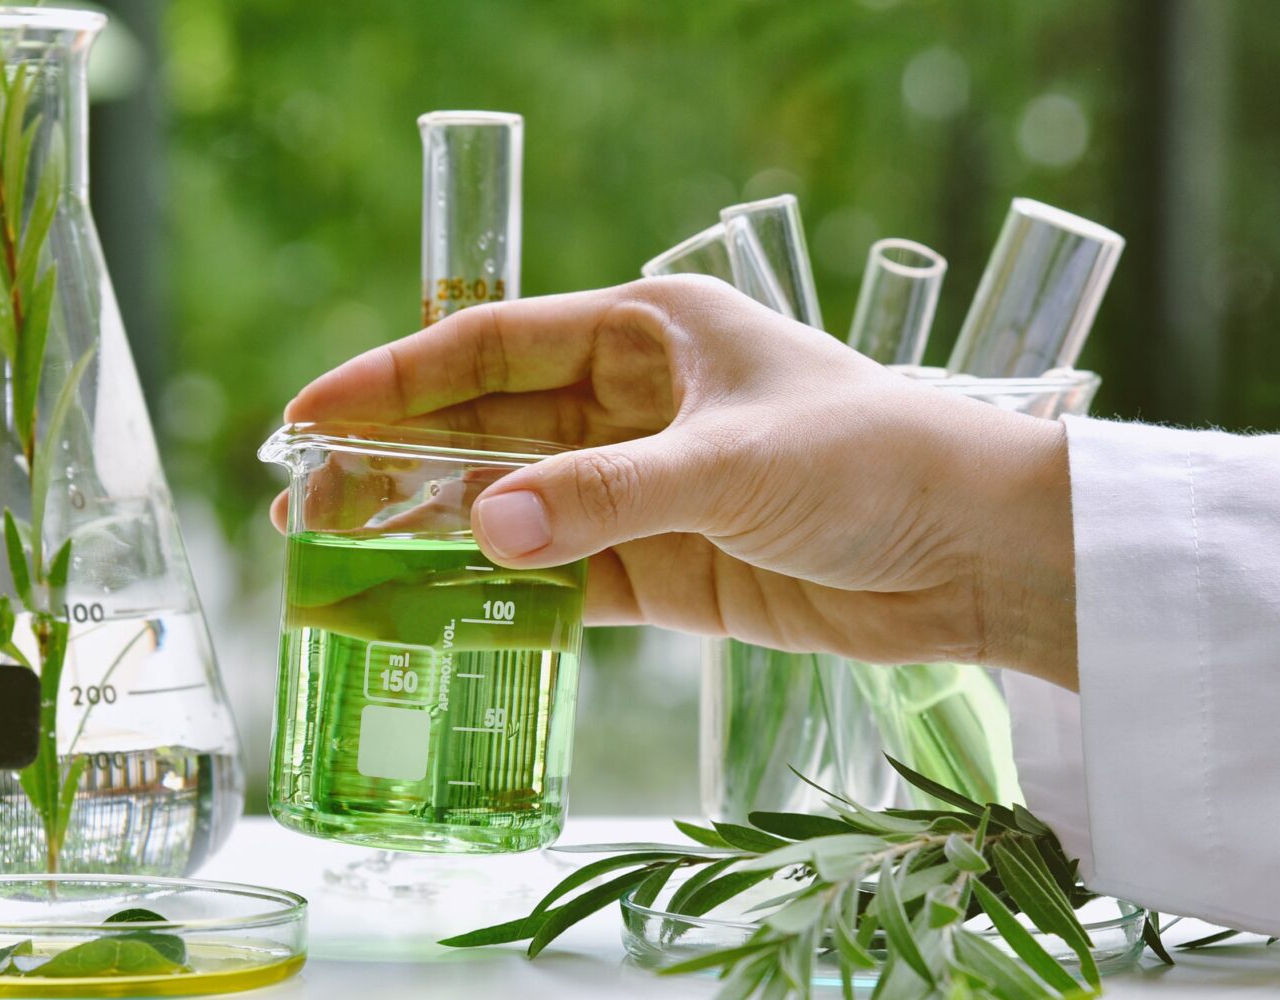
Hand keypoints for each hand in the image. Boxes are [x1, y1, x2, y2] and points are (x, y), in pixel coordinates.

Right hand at [281, 277, 1078, 688]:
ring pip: (510, 505)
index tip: (308, 411)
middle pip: (484, 429)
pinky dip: (500, 594)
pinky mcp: (665, 565)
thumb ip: (607, 497)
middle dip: (393, 461)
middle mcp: (633, 403)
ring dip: (433, 530)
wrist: (979, 556)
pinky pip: (558, 576)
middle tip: (300, 501)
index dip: (392, 376)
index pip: (490, 347)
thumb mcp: (732, 463)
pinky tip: (431, 611)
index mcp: (645, 332)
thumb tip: (481, 530)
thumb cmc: (876, 461)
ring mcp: (644, 487)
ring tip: (337, 557)